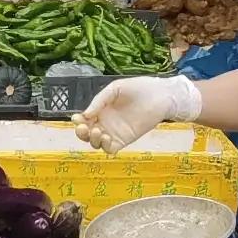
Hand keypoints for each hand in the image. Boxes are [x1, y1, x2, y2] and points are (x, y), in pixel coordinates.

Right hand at [77, 74, 198, 147]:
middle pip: (86, 134)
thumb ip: (99, 100)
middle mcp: (105, 122)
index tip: (77, 118)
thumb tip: (85, 114)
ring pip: (96, 143)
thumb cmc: (139, 88)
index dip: (78, 121)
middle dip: (81, 132)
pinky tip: (107, 138)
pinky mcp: (124, 140)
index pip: (84, 119)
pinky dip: (105, 147)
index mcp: (100, 109)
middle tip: (84, 128)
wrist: (160, 95)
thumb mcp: (115, 88)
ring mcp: (114, 133)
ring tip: (97, 131)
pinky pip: (110, 149)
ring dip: (92, 140)